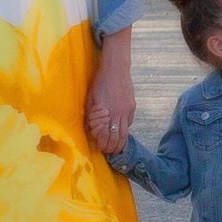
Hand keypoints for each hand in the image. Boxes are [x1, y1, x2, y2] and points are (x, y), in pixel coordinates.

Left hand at [86, 27, 135, 151]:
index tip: (100, 148)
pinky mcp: (132, 107)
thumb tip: (89, 129)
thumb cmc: (100, 82)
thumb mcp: (90, 98)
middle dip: (112, 147)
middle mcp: (117, 113)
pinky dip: (124, 130)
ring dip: (120, 143)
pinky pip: (129, 123)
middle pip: (117, 137)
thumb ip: (90, 114)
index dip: (103, 144)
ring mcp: (127, 110)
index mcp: (105, 111)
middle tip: (108, 152)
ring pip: (125, 133)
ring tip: (116, 148)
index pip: (105, 134)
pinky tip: (120, 133)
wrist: (116, 69)